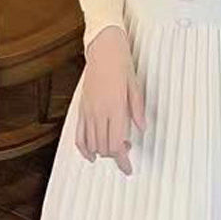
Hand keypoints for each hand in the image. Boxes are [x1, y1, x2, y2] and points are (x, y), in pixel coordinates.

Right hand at [76, 26, 145, 173]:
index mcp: (116, 108)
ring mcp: (88, 111)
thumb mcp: (136, 87)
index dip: (123, 161)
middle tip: (127, 149)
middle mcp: (100, 112)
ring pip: (92, 144)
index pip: (118, 145)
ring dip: (103, 152)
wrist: (103, 50)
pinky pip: (79, 135)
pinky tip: (90, 154)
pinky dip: (83, 148)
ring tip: (114, 146)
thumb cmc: (122, 65)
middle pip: (105, 148)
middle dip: (116, 156)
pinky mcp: (81, 108)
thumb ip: (137, 110)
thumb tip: (141, 128)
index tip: (128, 169)